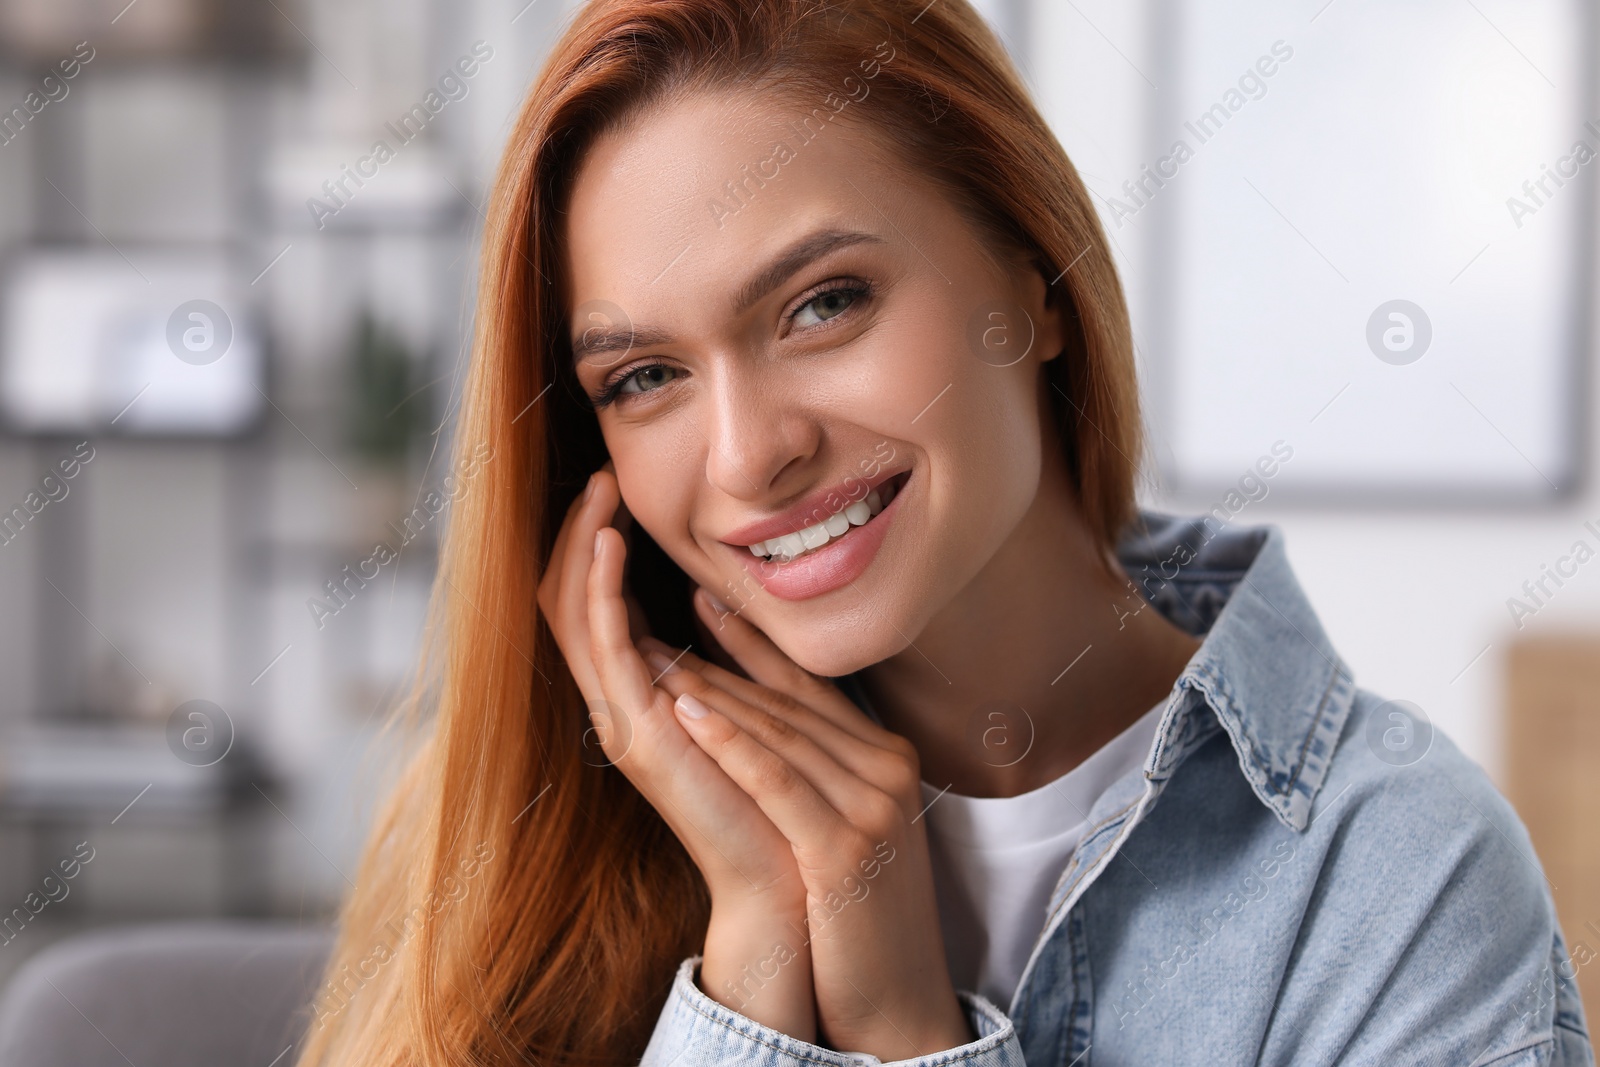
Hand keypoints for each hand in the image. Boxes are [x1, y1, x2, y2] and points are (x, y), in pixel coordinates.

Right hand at [535, 465, 815, 1038]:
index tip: (615, 487)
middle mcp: (617, 704)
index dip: (593, 545)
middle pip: (566, 600)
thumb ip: (721, 661)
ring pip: (571, 613)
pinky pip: (601, 645)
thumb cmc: (776, 796)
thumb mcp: (743, 708)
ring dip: (581, 546)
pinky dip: (599, 588)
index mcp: (639, 696)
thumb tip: (711, 603)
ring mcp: (619, 718)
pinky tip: (612, 541)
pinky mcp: (637, 731)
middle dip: (578, 533)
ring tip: (600, 492)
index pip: (591, 605)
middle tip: (599, 476)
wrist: (786, 880)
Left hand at [638, 590, 971, 1059]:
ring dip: (707, 691)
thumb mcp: (846, 827)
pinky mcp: (846, 846)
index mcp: (886, 756)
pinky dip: (729, 743)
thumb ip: (820, 772)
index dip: (752, 642)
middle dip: (712, 663)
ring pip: (775, 732)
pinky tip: (686, 712)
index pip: (808, 686)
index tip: (703, 602)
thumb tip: (766, 725)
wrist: (897, 999)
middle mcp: (886, 768)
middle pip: (784, 703)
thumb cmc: (860, 916)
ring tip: (651, 657)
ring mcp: (872, 804)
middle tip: (653, 625)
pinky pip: (777, 779)